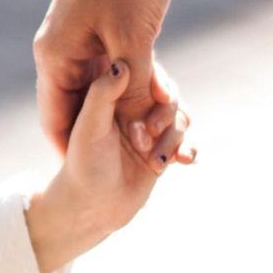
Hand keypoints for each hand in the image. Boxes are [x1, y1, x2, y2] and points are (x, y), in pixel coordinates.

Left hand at [25, 56, 189, 272]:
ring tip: (155, 161)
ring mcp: (149, 132)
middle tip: (144, 139)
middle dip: (164, 116)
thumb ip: (102, 95)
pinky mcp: (160, 152)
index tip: (160, 95)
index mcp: (112, 97)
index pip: (144, 76)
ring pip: (179, 120)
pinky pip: (186, 144)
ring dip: (172, 139)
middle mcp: (132, 111)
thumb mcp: (90, 127)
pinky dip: (188, 150)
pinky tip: (183, 160)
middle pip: (168, 97)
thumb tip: (122, 65)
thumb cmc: (83, 165)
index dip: (158, 83)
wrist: (91, 207)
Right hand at [34, 0, 187, 160]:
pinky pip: (130, 69)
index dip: (74, 154)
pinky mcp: (114, 25)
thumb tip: (138, 136)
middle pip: (88, 109)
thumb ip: (133, 91)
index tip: (98, 186)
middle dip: (120, 136)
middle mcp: (67, 51)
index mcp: (56, 57)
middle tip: (152, 165)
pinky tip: (175, 101)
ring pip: (114, 90)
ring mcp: (90, 38)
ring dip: (142, 111)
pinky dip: (150, 85)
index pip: (56, 120)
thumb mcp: (133, 39)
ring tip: (173, 137)